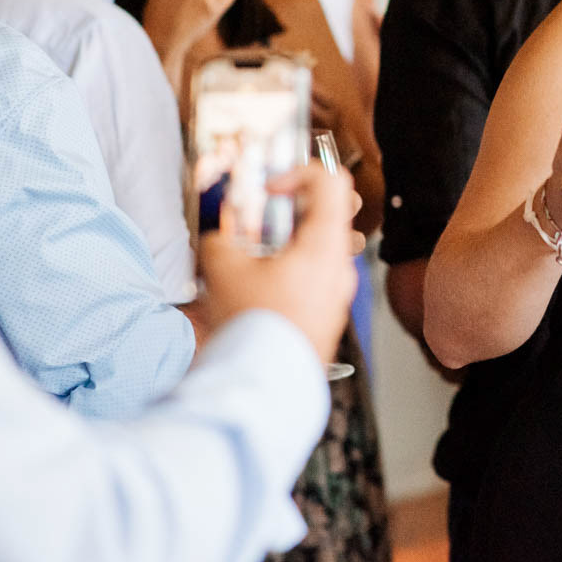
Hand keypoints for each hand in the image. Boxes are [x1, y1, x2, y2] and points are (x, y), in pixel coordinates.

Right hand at [198, 165, 356, 361]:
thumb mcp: (224, 271)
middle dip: (288, 213)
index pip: (331, 182)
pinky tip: (256, 290)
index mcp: (326, 246)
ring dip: (285, 245)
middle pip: (326, 217)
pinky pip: (314, 279)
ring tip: (251, 261)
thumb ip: (220, 240)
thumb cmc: (254, 327)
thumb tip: (220, 236)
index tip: (270, 191)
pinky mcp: (328, 318)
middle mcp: (341, 268)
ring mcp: (339, 295)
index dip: (299, 173)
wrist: (266, 388)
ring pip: (319, 250)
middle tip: (258, 224)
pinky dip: (289, 272)